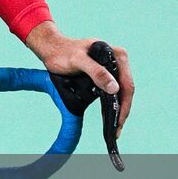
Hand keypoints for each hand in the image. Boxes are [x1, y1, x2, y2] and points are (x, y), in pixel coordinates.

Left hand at [26, 21, 132, 135]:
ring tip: (115, 126)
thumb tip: (115, 88)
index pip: (127, 83)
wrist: (50, 49)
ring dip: (118, 108)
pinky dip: (111, 103)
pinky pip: (111, 91)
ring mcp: (112, 68)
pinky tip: (109, 115)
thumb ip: (96, 72)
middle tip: (117, 129)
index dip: (124, 104)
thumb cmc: (62, 52)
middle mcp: (118, 61)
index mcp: (117, 55)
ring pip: (120, 91)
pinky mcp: (104, 74)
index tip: (119, 120)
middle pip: (126, 89)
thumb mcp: (78, 60)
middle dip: (122, 109)